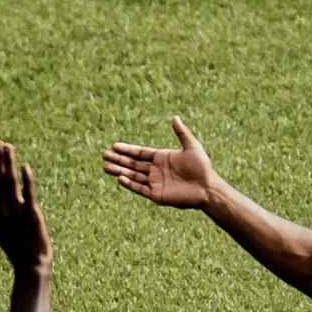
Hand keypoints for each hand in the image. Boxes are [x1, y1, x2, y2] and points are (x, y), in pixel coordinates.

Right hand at [0, 141, 50, 272]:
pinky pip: (28, 194)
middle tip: (0, 143)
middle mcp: (2, 212)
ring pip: (10, 183)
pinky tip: (24, 166)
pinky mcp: (32, 216)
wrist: (30, 266)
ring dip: (9, 164)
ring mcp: (16, 213)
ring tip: (9, 148)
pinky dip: (26, 180)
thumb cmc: (16, 247)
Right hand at [102, 116, 219, 208]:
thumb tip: (175, 117)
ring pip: (133, 176)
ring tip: (105, 167)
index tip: (114, 146)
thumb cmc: (202, 167)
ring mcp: (155, 183)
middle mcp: (156, 170)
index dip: (127, 150)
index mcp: (161, 158)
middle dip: (118, 159)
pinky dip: (129, 184)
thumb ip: (181, 133)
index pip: (140, 153)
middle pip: (133, 164)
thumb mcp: (192, 146)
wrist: (207, 188)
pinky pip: (140, 188)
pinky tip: (120, 178)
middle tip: (103, 154)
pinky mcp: (156, 195)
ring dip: (119, 171)